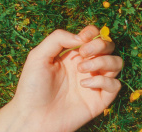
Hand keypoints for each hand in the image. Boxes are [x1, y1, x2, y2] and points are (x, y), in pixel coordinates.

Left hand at [6, 25, 122, 131]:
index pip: (92, 36)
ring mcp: (93, 82)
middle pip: (108, 47)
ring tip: (81, 69)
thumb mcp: (38, 56)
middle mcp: (84, 66)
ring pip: (116, 63)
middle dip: (100, 45)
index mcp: (70, 54)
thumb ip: (57, 39)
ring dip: (102, 62)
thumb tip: (80, 37)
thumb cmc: (32, 86)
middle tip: (83, 53)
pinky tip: (83, 84)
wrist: (33, 115)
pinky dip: (103, 81)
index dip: (92, 32)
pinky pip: (114, 85)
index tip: (83, 37)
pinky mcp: (99, 99)